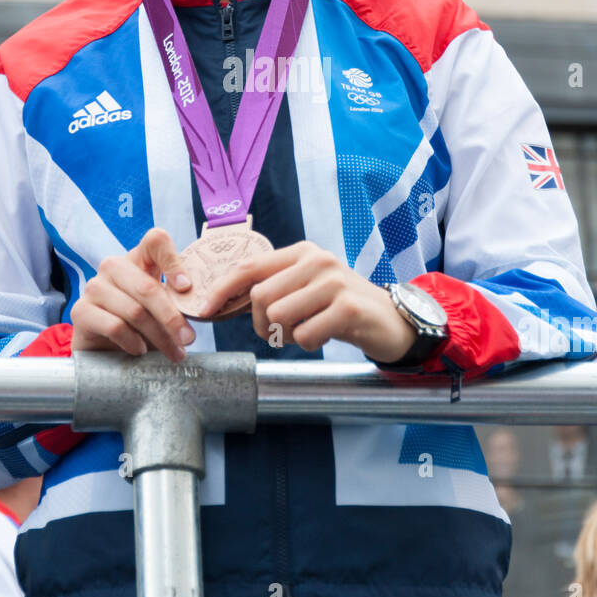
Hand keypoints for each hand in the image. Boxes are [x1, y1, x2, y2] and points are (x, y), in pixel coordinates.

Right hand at [70, 227, 196, 363]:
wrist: (105, 350)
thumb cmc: (141, 325)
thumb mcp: (162, 309)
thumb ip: (177, 300)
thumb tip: (201, 306)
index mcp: (137, 259)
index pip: (155, 240)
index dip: (173, 260)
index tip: (186, 288)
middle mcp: (113, 266)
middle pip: (147, 286)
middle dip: (172, 317)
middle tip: (189, 339)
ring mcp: (94, 287)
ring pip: (134, 311)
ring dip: (159, 336)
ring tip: (174, 352)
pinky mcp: (81, 311)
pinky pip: (115, 326)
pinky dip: (133, 342)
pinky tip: (141, 350)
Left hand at [197, 240, 416, 362]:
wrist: (391, 320)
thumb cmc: (340, 307)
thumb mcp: (307, 287)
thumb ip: (274, 287)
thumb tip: (223, 300)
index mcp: (302, 252)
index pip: (249, 267)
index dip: (222, 290)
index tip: (205, 310)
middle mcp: (317, 260)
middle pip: (260, 297)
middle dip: (261, 324)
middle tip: (281, 333)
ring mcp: (333, 282)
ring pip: (278, 316)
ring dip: (287, 336)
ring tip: (307, 331)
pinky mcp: (348, 307)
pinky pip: (305, 334)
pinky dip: (309, 344)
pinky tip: (325, 336)